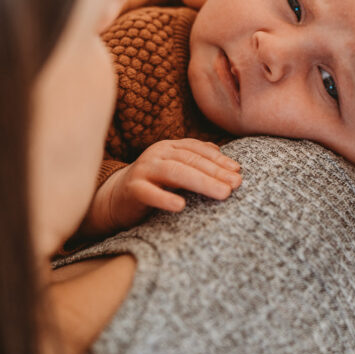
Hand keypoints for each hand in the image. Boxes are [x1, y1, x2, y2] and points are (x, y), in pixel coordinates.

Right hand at [79, 139, 240, 237]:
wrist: (116, 198)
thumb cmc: (154, 185)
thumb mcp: (176, 170)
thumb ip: (197, 162)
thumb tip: (228, 159)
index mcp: (169, 148)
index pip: (197, 150)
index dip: (219, 159)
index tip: (238, 171)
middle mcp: (157, 154)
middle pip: (190, 161)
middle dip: (215, 172)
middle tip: (236, 184)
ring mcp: (143, 170)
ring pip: (174, 172)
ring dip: (201, 182)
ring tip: (222, 193)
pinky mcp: (132, 189)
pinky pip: (148, 192)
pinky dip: (164, 198)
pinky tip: (180, 206)